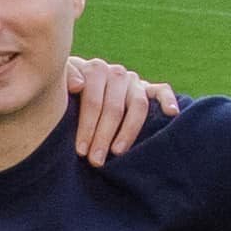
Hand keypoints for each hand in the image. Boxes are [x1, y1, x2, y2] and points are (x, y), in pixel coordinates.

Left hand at [60, 52, 180, 163]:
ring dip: (128, 131)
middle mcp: (116, 73)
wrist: (75, 88)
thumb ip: (64, 80)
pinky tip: (171, 113)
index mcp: (94, 69)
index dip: (87, 126)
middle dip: (104, 136)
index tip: (81, 151)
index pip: (93, 100)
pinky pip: (162, 91)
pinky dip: (168, 100)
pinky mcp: (149, 88)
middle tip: (96, 161)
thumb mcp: (59, 87)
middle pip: (114, 107)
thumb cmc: (65, 95)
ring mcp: (134, 81)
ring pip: (137, 105)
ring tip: (118, 152)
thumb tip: (78, 85)